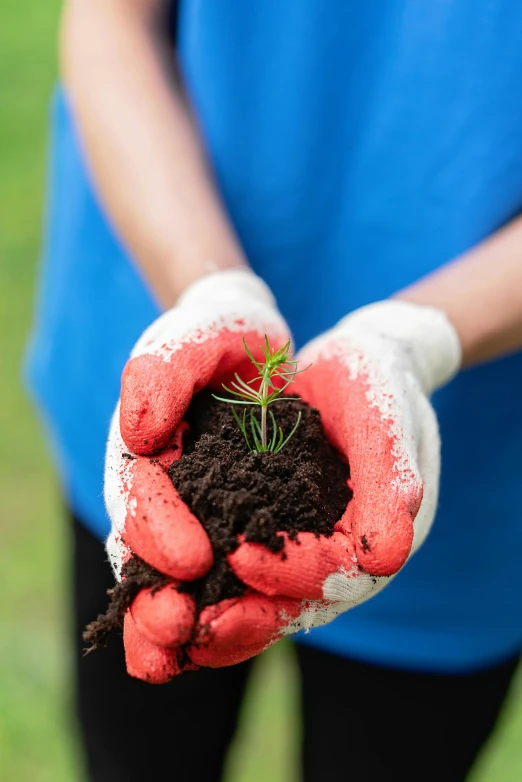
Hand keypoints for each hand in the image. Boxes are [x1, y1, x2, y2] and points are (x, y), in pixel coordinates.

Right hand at [104, 269, 289, 681]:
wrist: (256, 349)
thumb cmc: (219, 337)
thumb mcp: (192, 338)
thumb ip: (161, 373)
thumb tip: (140, 433)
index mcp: (143, 456)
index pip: (138, 500)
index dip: (156, 531)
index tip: (190, 558)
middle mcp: (164, 499)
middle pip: (149, 562)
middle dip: (159, 601)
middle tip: (177, 629)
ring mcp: (200, 521)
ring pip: (188, 587)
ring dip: (196, 625)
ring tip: (207, 651)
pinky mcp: (241, 534)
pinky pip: (236, 582)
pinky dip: (240, 613)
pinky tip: (255, 633)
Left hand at [185, 301, 460, 664]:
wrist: (358, 366)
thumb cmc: (376, 383)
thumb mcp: (387, 418)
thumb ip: (388, 482)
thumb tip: (386, 558)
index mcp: (378, 535)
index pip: (337, 572)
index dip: (291, 571)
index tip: (238, 558)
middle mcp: (341, 555)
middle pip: (294, 603)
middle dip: (243, 621)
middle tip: (190, 626)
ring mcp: (306, 548)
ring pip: (264, 598)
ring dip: (217, 617)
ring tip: (163, 626)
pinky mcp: (274, 532)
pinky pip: (243, 570)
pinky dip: (209, 586)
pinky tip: (165, 592)